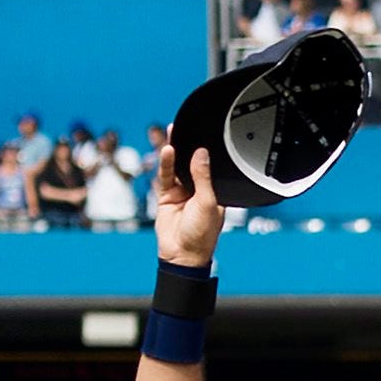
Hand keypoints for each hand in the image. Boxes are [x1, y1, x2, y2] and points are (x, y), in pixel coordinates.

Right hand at [149, 137, 223, 269]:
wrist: (182, 255)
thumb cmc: (202, 235)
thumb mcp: (207, 202)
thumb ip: (203, 177)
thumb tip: (202, 154)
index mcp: (214, 190)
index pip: (210, 165)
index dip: (206, 151)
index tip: (204, 133)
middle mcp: (198, 188)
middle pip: (191, 162)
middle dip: (188, 146)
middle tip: (185, 126)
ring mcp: (182, 192)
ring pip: (177, 166)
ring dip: (175, 151)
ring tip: (173, 132)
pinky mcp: (167, 196)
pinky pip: (165, 176)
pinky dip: (165, 163)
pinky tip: (167, 151)